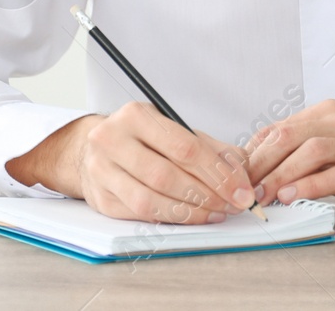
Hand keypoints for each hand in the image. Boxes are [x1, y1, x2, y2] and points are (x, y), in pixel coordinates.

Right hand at [6, 102, 258, 224]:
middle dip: (208, 195)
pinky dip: (170, 219)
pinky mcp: (100, 199)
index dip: (218, 172)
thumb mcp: (173, 129)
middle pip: (167, 175)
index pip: (184, 147)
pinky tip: (191, 217)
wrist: (92, 147)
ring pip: (151, 200)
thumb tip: (242, 170)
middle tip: (233, 205)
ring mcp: (101, 171)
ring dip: (190, 212)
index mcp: (135, 115)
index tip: (241, 189)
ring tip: (216, 213)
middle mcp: (112, 140)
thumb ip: (211, 148)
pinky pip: (140, 215)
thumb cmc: (140, 138)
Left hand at [244, 99, 334, 218]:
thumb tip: (263, 168)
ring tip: (264, 195)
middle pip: (291, 134)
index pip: (281, 127)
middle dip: (261, 162)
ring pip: (312, 151)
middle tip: (244, 187)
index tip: (238, 175)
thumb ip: (308, 151)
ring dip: (282, 174)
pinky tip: (295, 197)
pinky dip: (311, 186)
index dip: (254, 152)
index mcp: (331, 113)